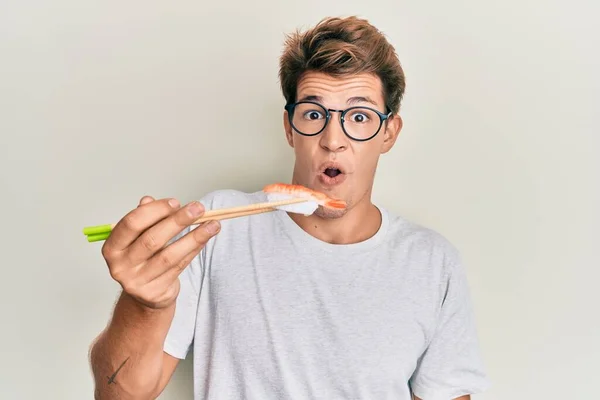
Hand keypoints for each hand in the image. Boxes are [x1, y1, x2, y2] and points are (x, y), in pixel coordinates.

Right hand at [101, 195, 219, 308]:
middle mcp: (120, 266)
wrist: (145, 294)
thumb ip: (145, 219)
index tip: (176, 202)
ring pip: (170, 255)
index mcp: (112, 247)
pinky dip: (194, 250)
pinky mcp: (154, 292)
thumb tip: (149, 200)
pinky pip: (179, 267)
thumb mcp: (140, 237)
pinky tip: (205, 239)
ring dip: (194, 237)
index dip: (155, 210)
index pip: (132, 223)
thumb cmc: (143, 258)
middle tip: (198, 209)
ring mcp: (137, 281)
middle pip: (152, 239)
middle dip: (178, 221)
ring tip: (212, 225)